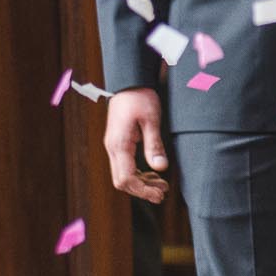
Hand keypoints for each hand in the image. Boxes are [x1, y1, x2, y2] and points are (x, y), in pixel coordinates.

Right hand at [104, 86, 169, 203]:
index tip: (159, 194)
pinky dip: (138, 173)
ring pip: (123, 175)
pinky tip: (153, 173)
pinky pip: (125, 165)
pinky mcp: (118, 143)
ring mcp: (114, 146)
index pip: (126, 178)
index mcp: (119, 144)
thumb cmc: (140, 97)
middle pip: (122, 181)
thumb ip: (154, 144)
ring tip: (162, 185)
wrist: (129, 81)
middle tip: (162, 193)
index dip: (142, 190)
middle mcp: (112, 148)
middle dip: (142, 190)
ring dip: (141, 183)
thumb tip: (160, 167)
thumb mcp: (151, 119)